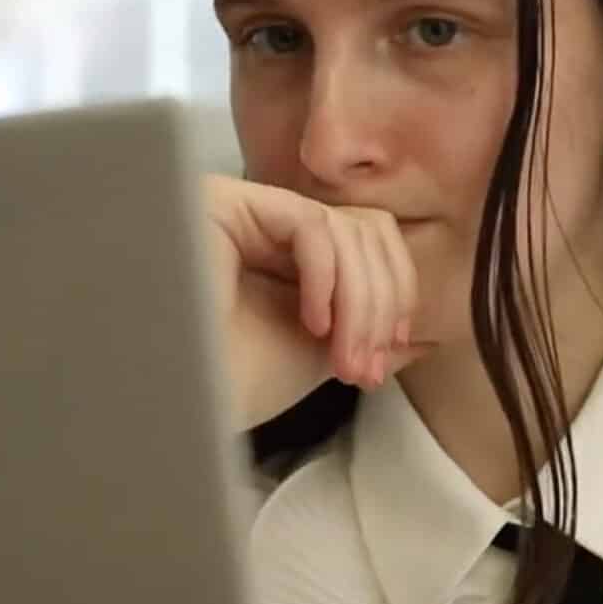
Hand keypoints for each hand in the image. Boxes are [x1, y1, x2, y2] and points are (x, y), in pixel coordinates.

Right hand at [202, 177, 433, 428]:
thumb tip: (427, 336)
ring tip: (343, 359)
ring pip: (347, 227)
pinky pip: (310, 224)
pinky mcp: (227, 203)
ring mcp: (245, 210)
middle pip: (366, 229)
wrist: (175, 400)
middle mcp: (265, 226)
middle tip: (365, 367)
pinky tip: (312, 322)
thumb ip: (365, 336)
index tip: (389, 352)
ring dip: (361, 302)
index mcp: (286, 259)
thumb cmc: (232, 383)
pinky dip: (329, 278)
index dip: (392, 292)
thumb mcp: (319, 358)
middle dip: (381, 303)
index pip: (366, 243)